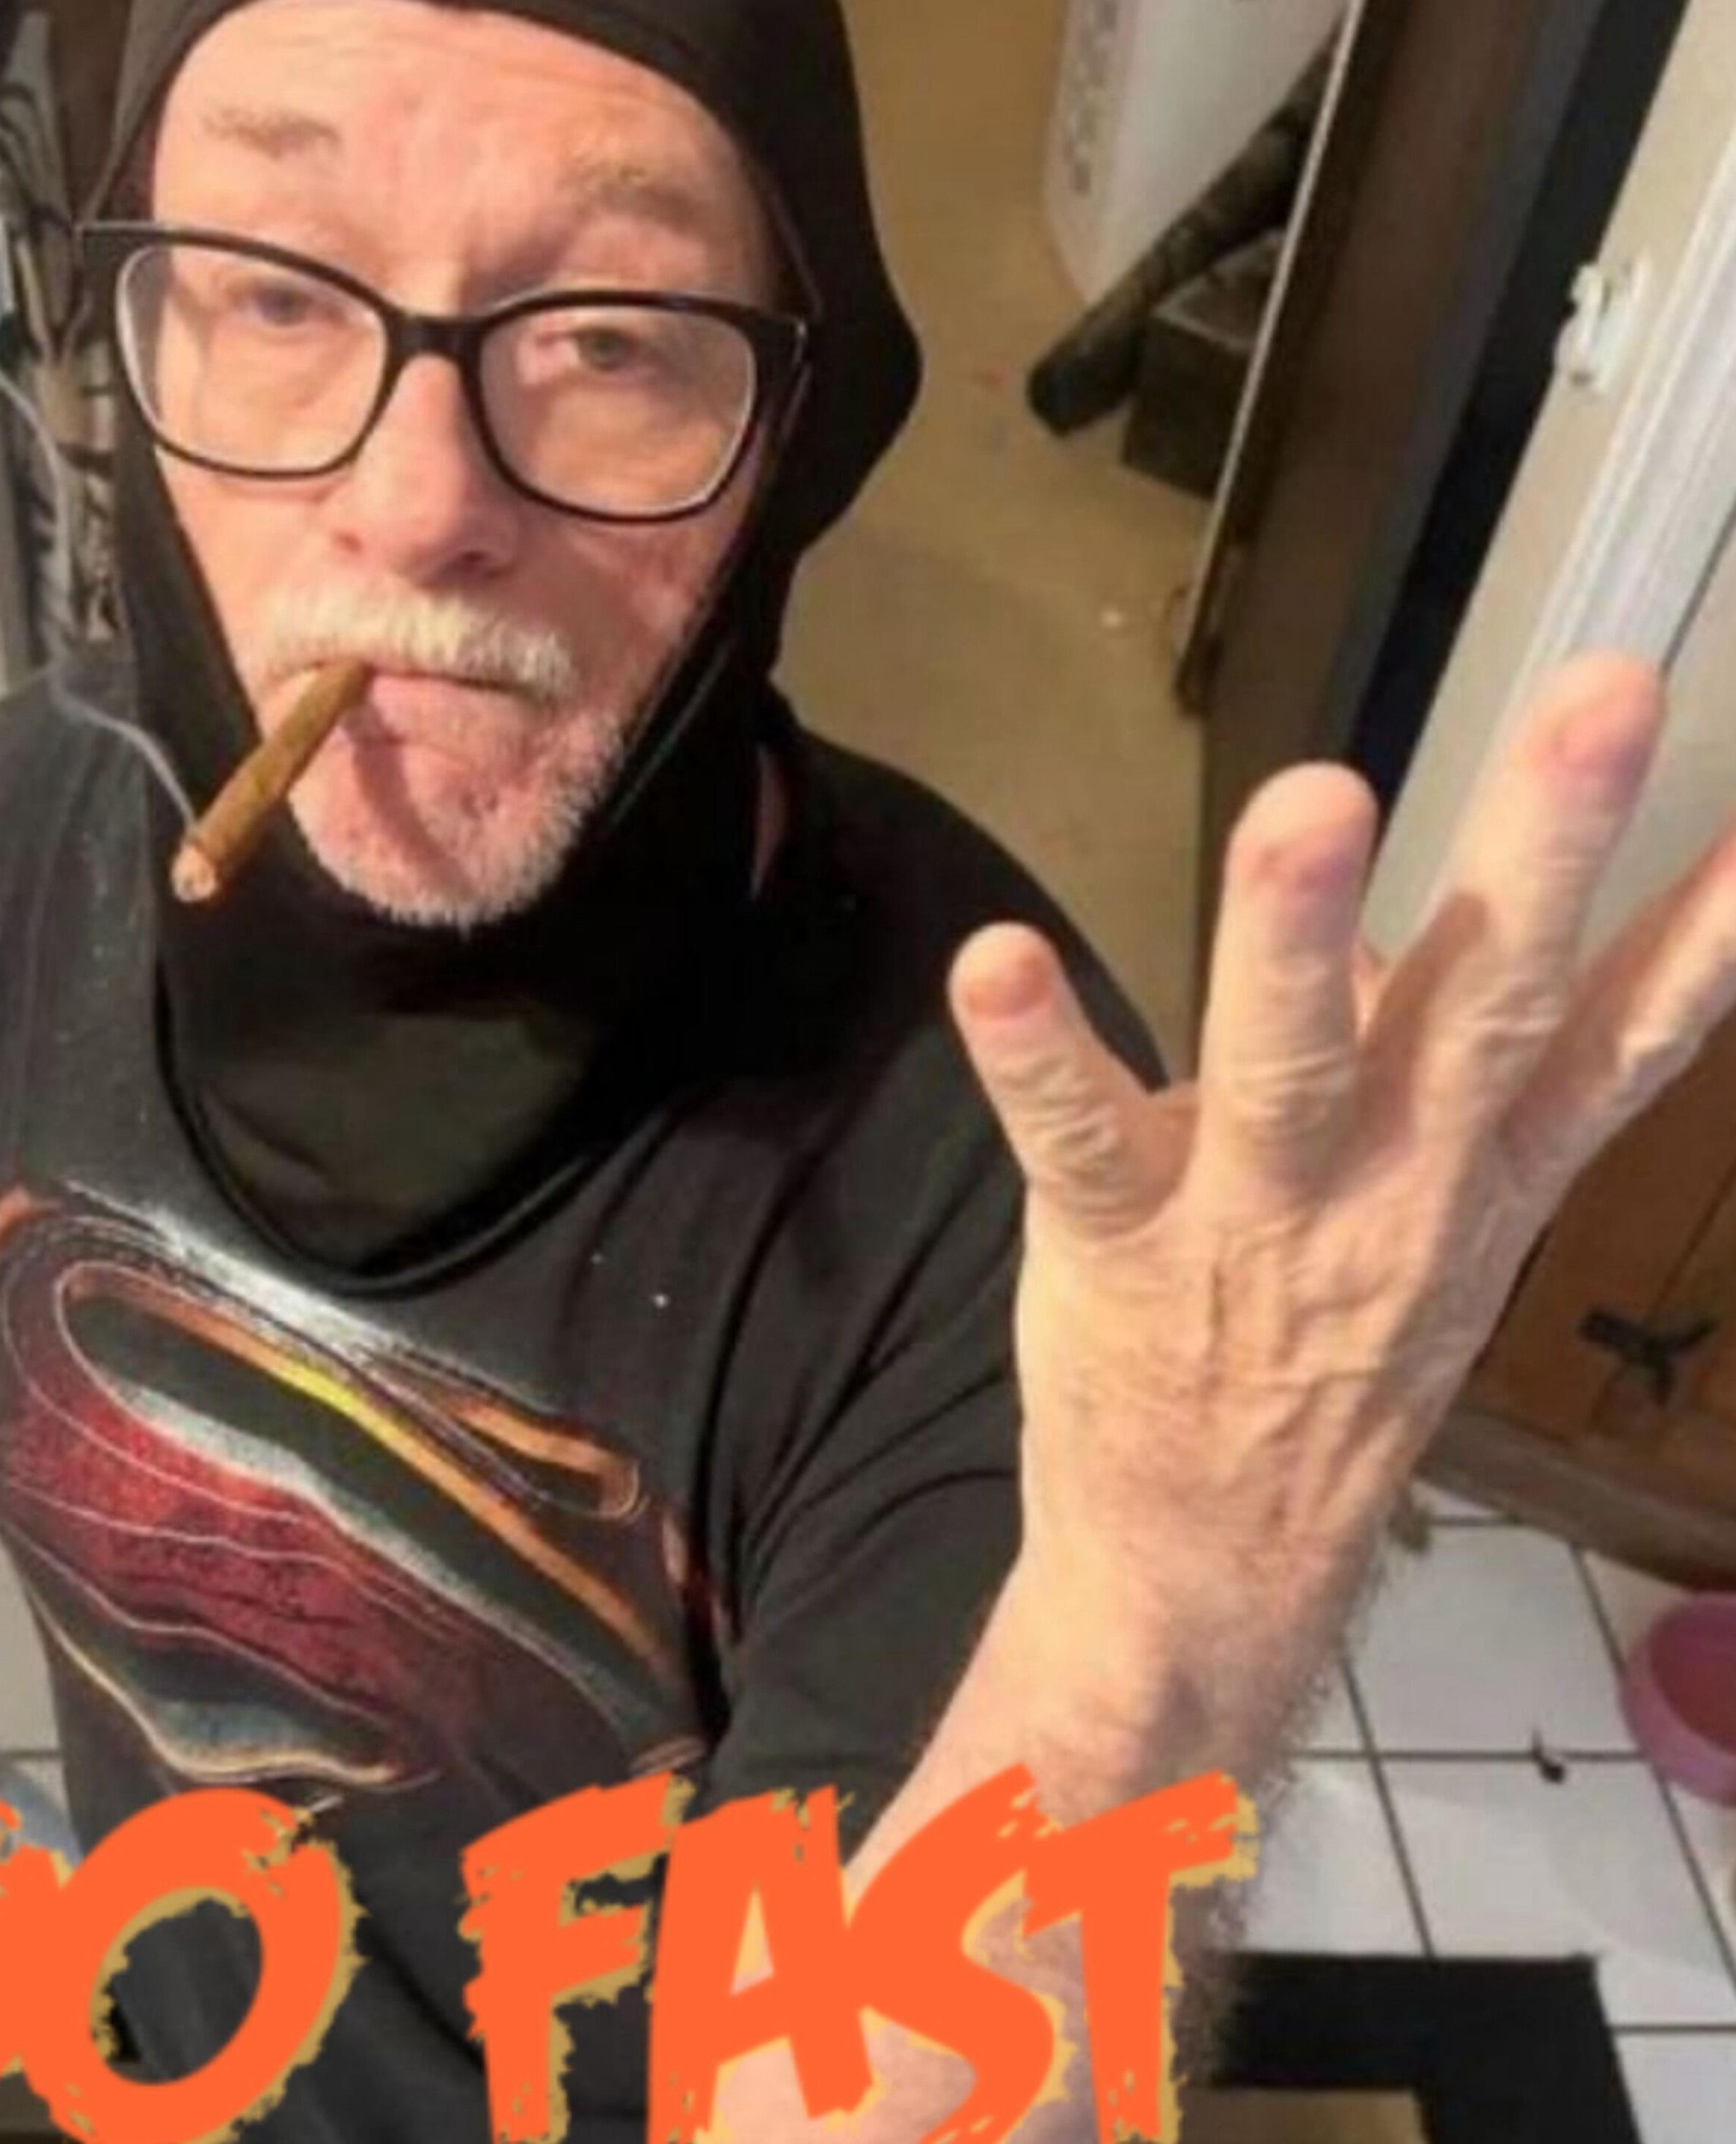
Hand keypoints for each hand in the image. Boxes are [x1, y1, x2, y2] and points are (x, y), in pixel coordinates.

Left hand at [949, 654, 1735, 1725]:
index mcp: (1489, 1174)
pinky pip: (1076, 1138)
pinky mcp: (1118, 1248)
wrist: (1212, 1570)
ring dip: (1301, 936)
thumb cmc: (1320, 1367)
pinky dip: (1038, 1051)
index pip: (1629, 1037)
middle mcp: (1399, 1191)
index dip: (1714, 921)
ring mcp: (1257, 1224)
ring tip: (1314, 802)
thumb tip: (1434, 923)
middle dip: (1544, 853)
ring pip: (1290, 1066)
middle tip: (1604, 696)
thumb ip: (1448, 1078)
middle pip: (1486, 1012)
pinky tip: (996, 960)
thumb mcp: (1433, 1230)